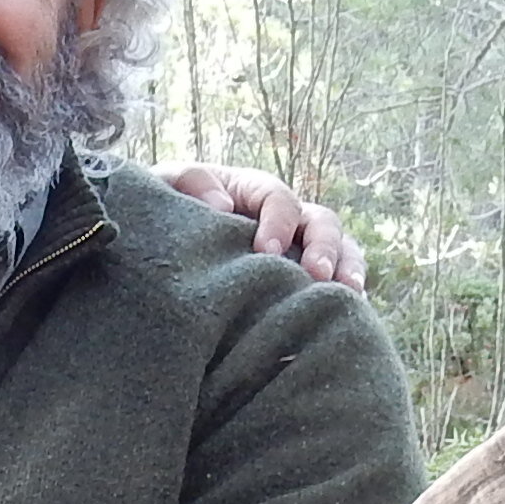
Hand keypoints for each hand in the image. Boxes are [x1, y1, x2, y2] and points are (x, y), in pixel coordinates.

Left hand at [161, 159, 365, 287]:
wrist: (154, 255)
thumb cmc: (162, 216)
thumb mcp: (164, 188)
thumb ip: (188, 183)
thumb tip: (223, 206)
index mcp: (252, 192)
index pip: (279, 198)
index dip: (280, 221)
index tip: (267, 251)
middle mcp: (284, 219)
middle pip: (322, 222)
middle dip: (324, 247)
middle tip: (316, 276)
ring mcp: (298, 250)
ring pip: (342, 251)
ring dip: (348, 271)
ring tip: (349, 298)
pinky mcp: (301, 283)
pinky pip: (334, 287)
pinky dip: (345, 299)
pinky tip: (347, 320)